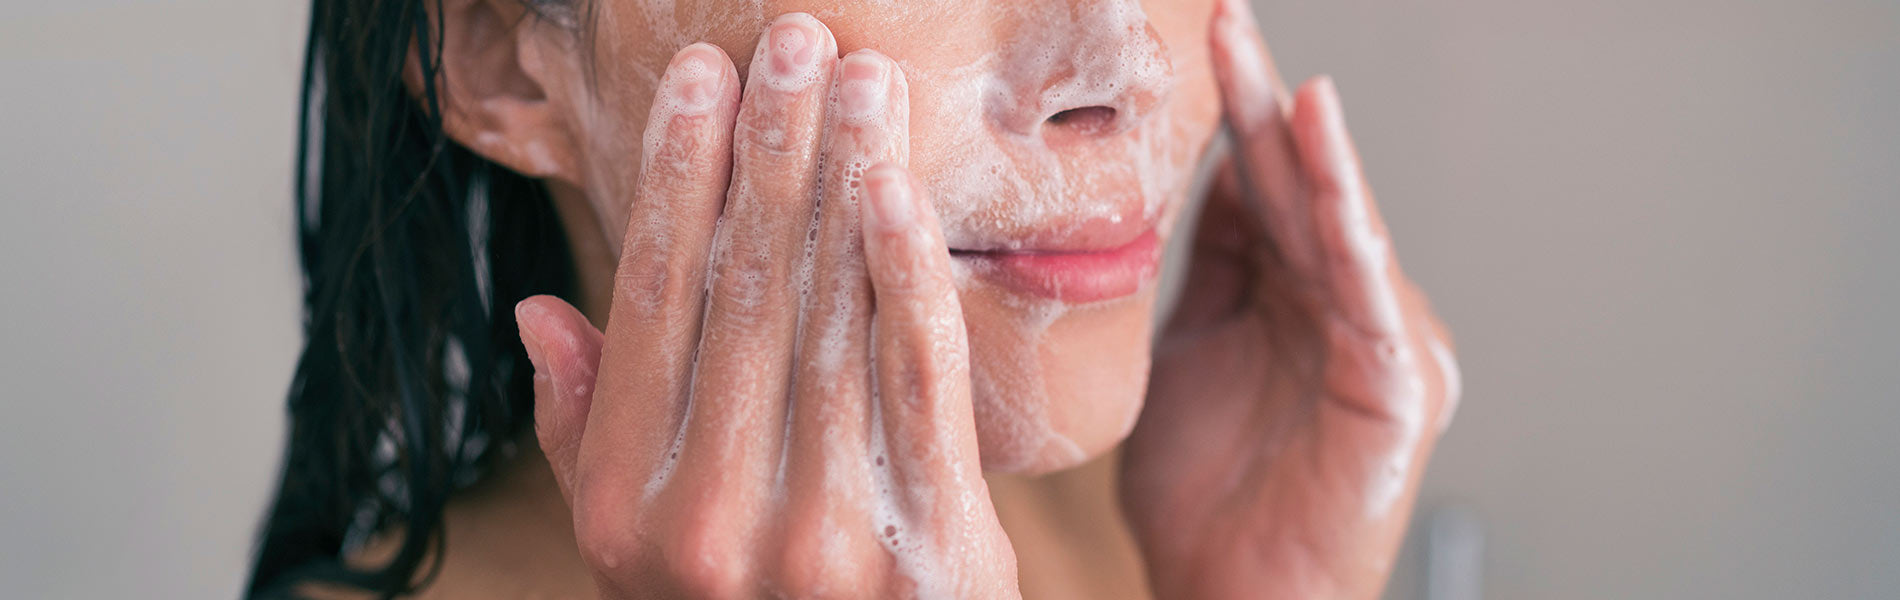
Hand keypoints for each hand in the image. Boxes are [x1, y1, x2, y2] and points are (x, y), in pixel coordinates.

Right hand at [513, 15, 1017, 598]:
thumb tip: (542, 313)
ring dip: (843, 182)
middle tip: (792, 44)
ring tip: (859, 81)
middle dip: (769, 154)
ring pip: (830, 320)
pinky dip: (906, 275)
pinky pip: (916, 381)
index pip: (651, 311)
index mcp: (626, 513)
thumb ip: (589, 436)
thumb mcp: (636, 555)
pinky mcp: (932, 548)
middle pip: (744, 295)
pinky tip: (896, 189)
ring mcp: (823, 541)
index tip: (700, 84)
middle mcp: (713, 524)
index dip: (675, 184)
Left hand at [1119, 0, 1460, 596]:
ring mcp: (1375, 338)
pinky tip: (1324, 146)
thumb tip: (1178, 185)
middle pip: (1295, 186)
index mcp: (1286, 297)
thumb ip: (1196, 274)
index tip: (1199, 39)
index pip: (1256, 187)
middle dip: (1259, 101)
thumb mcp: (1182, 355)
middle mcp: (1338, 305)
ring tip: (1269, 67)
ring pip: (1335, 221)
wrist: (1233, 598)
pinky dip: (1347, 213)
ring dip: (1305, 142)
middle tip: (1224, 18)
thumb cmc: (1206, 502)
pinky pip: (1367, 282)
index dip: (1229, 114)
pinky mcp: (1399, 380)